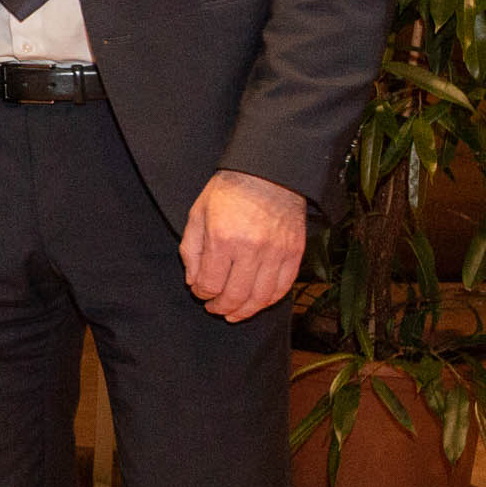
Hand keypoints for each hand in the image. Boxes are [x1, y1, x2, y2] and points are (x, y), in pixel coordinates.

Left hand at [181, 169, 306, 323]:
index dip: (202, 294)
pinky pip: (283, 287)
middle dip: (221, 308)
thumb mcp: (197, 214)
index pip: (210, 283)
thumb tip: (193, 282)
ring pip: (261, 297)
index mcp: (223, 239)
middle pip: (235, 296)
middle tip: (215, 309)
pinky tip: (258, 302)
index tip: (200, 292)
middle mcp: (251, 249)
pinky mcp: (295, 253)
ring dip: (246, 311)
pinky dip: (270, 300)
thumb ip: (190, 250)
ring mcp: (276, 253)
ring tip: (234, 313)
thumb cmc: (228, 191)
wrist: (268, 173)